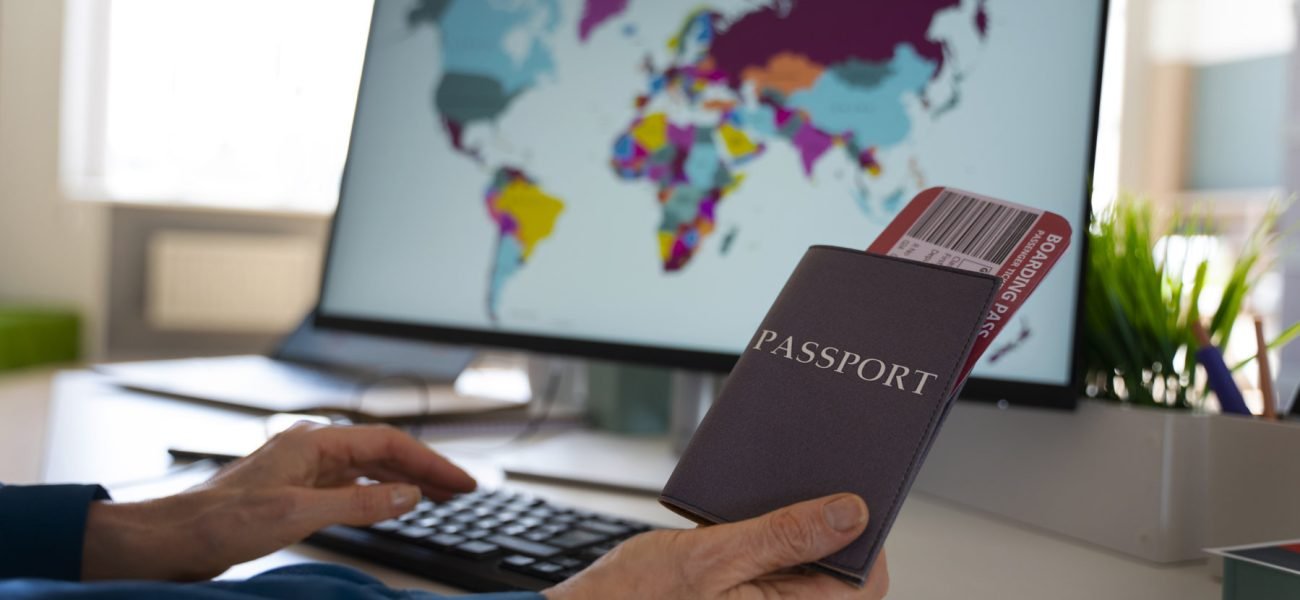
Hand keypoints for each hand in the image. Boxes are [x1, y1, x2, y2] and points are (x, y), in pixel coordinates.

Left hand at [81, 422, 475, 580]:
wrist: (172, 538)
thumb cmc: (220, 521)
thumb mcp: (299, 514)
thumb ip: (359, 503)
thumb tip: (407, 496)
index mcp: (314, 442)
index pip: (389, 444)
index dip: (430, 463)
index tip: (460, 482)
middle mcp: (310, 449)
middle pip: (383, 453)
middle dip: (425, 470)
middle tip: (461, 490)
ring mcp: (302, 469)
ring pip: (368, 468)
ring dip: (404, 481)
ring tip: (438, 497)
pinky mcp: (293, 492)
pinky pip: (349, 485)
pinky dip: (377, 493)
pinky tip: (389, 504)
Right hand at [545, 493, 887, 598]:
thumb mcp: (711, 557)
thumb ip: (784, 536)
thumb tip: (853, 513)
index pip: (864, 585)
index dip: (862, 538)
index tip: (844, 493)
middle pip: (836, 576)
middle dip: (820, 529)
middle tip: (796, 486)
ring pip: (803, 573)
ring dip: (788, 535)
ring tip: (757, 504)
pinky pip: (771, 576)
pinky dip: (763, 547)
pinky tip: (737, 524)